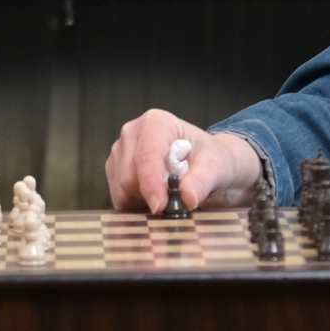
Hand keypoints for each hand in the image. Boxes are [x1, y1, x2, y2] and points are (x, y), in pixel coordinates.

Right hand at [105, 109, 264, 212]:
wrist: (204, 161)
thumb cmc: (209, 158)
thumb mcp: (215, 167)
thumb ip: (202, 181)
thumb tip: (188, 198)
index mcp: (155, 123)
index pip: (146, 157)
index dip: (151, 184)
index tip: (159, 207)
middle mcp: (132, 133)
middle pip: (128, 177)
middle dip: (148, 197)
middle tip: (173, 207)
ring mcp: (120, 152)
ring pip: (121, 189)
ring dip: (142, 203)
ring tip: (167, 199)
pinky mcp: (115, 170)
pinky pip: (118, 197)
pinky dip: (135, 205)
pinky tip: (155, 200)